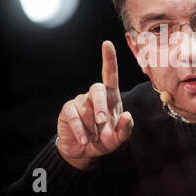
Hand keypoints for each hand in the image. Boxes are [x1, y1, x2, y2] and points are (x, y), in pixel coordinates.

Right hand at [56, 41, 133, 169]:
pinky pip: (74, 115)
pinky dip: (80, 129)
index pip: (110, 74)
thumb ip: (126, 128)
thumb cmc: (104, 140)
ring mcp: (80, 101)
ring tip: (94, 138)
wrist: (83, 151)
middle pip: (98, 88)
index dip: (109, 59)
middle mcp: (95, 95)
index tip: (107, 44)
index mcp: (111, 97)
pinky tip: (84, 139)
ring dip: (91, 125)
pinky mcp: (68, 110)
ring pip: (86, 107)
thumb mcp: (118, 138)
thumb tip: (127, 115)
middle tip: (103, 122)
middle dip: (101, 106)